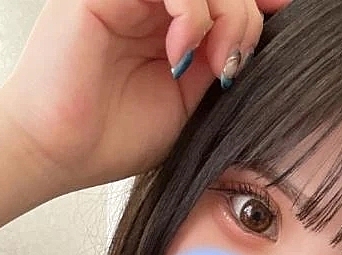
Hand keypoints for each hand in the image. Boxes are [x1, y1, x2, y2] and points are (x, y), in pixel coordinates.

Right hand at [0, 0, 290, 191]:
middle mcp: (150, 5)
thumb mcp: (188, 103)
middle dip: (243, 19)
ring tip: (212, 63)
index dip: (255, 3)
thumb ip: (218, 63)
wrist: (62, 153)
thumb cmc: (113, 137)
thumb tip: (255, 34)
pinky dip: (190, 10)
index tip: (279, 15)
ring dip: (222, 14)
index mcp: (169, 27)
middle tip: (231, 66)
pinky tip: (180, 50)